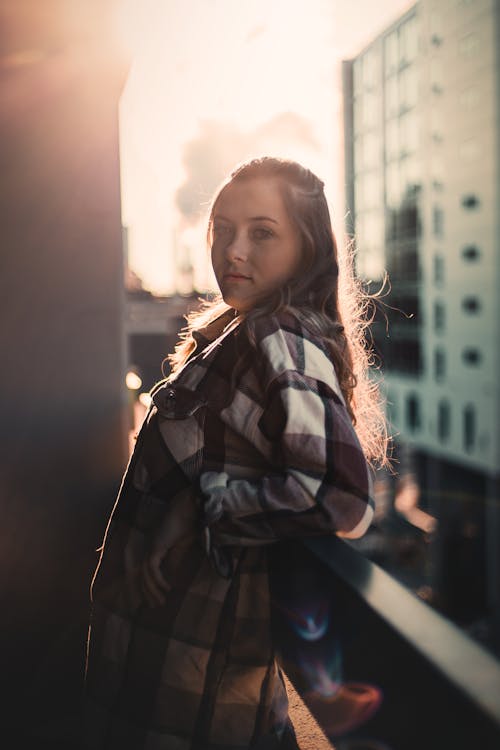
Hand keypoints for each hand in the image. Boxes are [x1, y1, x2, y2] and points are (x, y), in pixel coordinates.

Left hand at [140, 493, 197, 607]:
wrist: (188, 511)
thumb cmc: (187, 525)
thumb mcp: (181, 548)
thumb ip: (174, 560)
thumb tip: (172, 575)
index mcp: (154, 548)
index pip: (145, 572)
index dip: (148, 586)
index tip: (155, 599)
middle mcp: (149, 549)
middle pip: (141, 576)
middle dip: (147, 592)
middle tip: (155, 606)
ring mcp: (150, 548)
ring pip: (144, 575)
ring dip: (152, 590)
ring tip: (161, 601)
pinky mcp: (155, 548)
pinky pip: (152, 569)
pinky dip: (158, 580)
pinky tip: (167, 588)